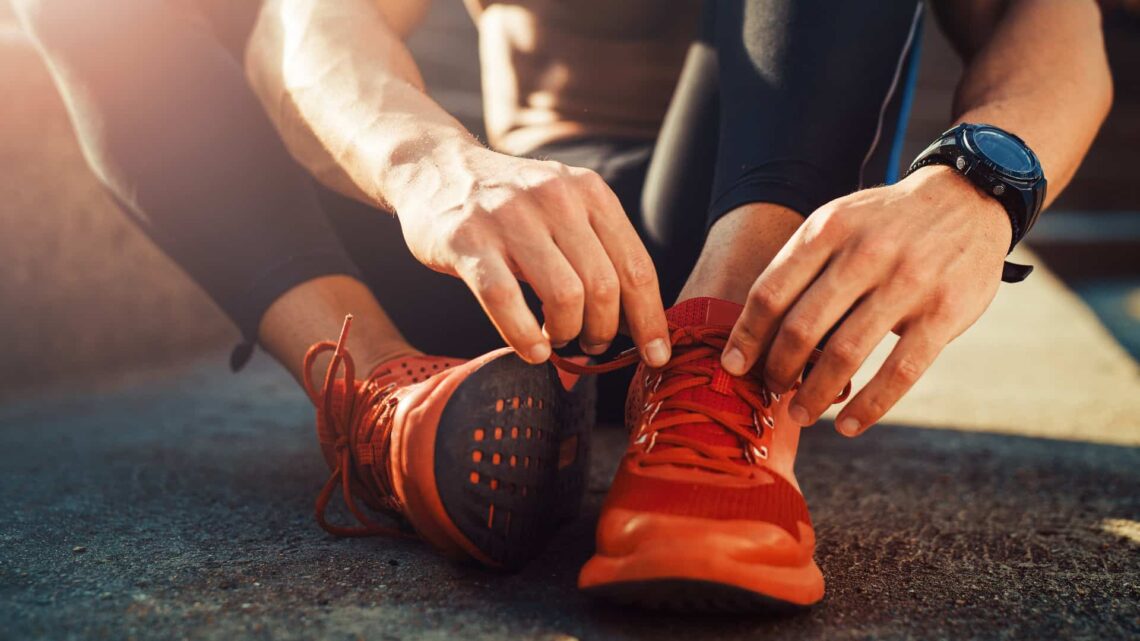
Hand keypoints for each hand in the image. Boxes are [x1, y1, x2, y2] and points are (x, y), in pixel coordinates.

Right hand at [394, 145, 670, 365]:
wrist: (435, 167)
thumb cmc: (509, 206)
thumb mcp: (564, 209)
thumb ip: (598, 251)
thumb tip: (636, 322)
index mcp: (590, 191)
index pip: (636, 266)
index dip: (650, 320)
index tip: (657, 356)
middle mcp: (554, 197)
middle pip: (604, 286)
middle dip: (604, 331)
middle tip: (591, 344)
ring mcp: (509, 216)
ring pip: (564, 295)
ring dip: (566, 333)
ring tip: (557, 340)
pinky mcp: (467, 238)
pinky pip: (505, 300)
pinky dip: (523, 336)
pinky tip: (531, 350)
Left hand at [721, 165, 1012, 435]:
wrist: (967, 197)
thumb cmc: (885, 223)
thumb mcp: (839, 221)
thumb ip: (803, 266)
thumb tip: (758, 331)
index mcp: (828, 230)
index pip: (770, 292)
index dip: (746, 336)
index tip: (732, 366)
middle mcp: (864, 254)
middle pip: (801, 328)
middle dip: (778, 369)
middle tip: (772, 389)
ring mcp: (907, 283)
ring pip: (845, 354)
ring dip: (815, 395)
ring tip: (800, 414)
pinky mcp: (944, 312)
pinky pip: (899, 371)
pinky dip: (869, 406)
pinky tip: (849, 425)